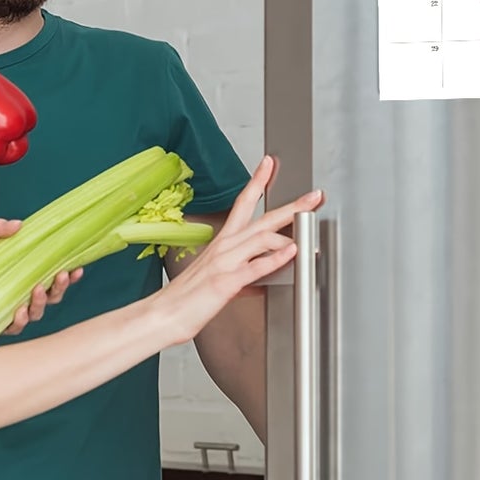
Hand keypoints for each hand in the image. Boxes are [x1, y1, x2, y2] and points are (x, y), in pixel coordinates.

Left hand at [0, 217, 80, 340]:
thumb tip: (17, 224)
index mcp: (9, 274)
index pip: (44, 274)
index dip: (64, 273)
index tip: (75, 265)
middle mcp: (9, 294)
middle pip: (47, 295)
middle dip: (60, 288)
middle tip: (63, 275)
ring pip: (34, 312)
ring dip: (43, 302)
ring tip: (39, 290)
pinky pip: (12, 328)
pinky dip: (19, 320)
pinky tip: (19, 311)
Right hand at [157, 156, 321, 344]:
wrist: (165, 315)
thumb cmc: (188, 299)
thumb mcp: (220, 279)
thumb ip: (244, 273)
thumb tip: (263, 275)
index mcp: (223, 242)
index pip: (242, 204)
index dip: (257, 181)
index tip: (269, 164)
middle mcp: (225, 247)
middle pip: (262, 217)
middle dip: (292, 204)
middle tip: (314, 195)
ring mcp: (225, 262)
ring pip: (262, 236)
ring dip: (290, 229)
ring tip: (310, 224)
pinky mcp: (226, 282)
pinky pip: (256, 267)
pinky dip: (276, 258)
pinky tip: (292, 252)